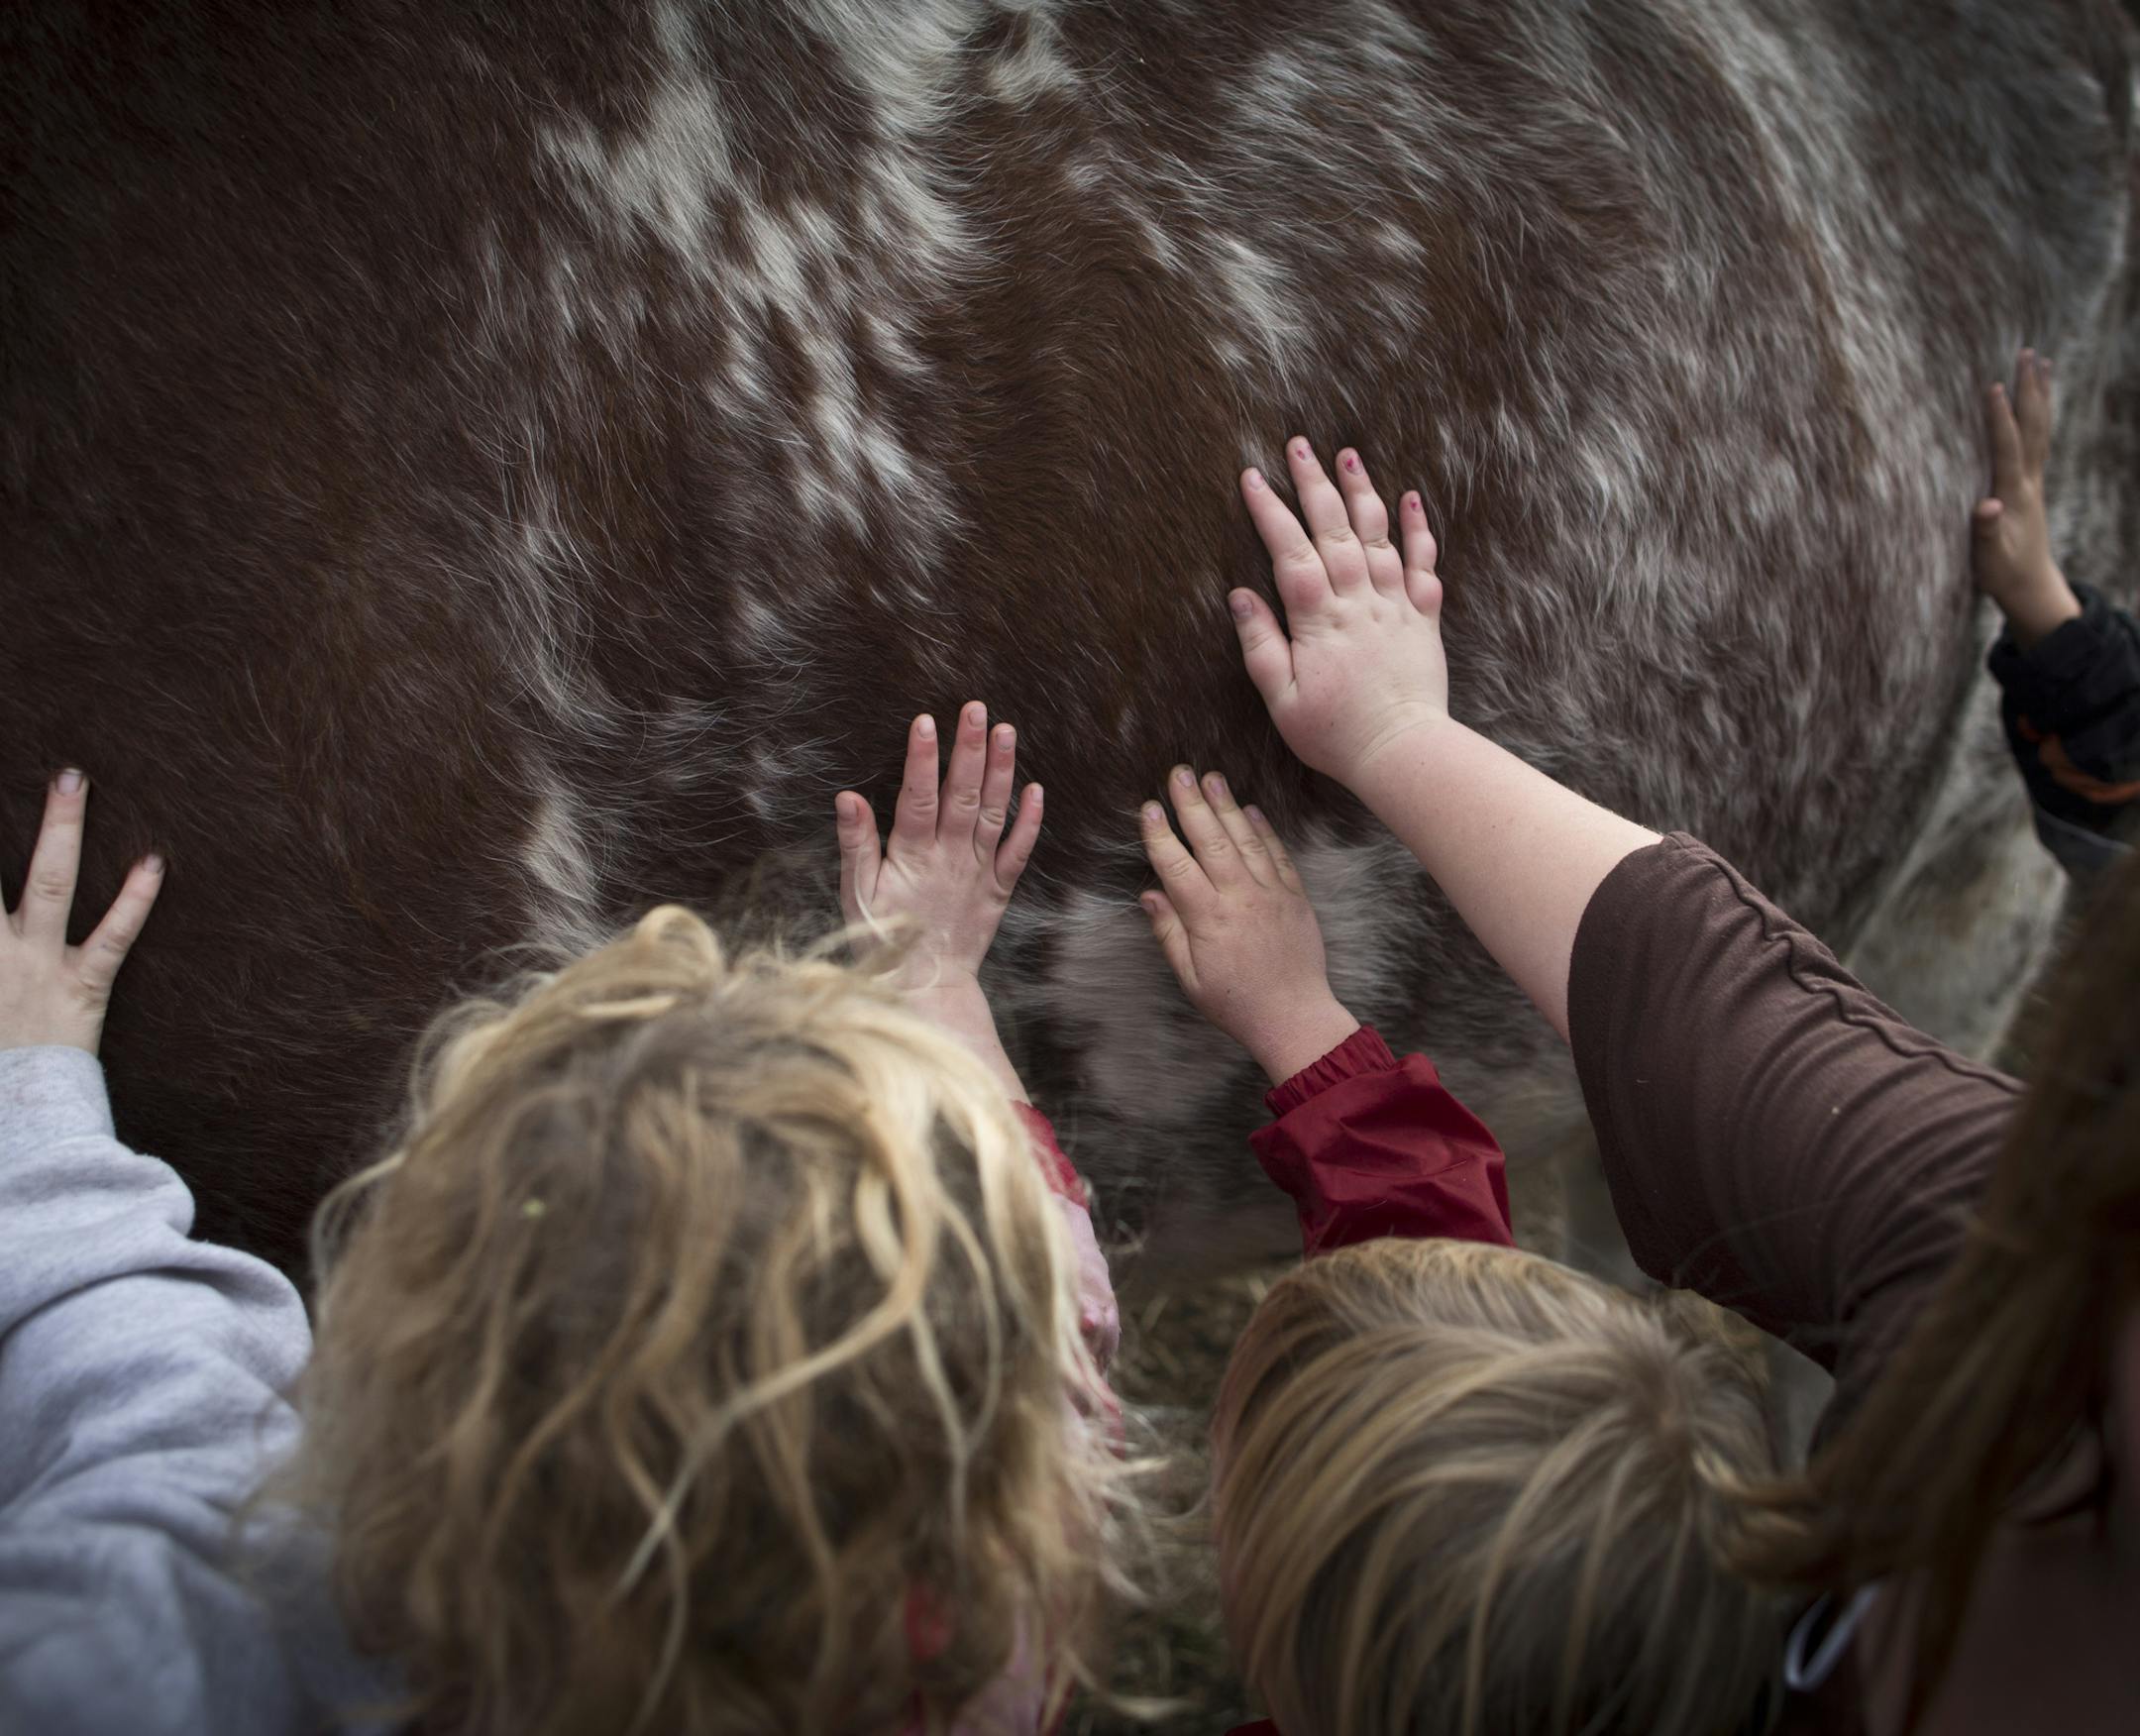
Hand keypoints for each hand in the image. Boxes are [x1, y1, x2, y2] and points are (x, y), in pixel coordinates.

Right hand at [2, 770, 163, 1053]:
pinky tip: (154, 863)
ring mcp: (36, 965)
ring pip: (47, 883)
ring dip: (61, 828)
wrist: (13, 1117)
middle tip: (44, 775)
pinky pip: (113, 938)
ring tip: (72, 779)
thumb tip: (5, 931)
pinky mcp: (82, 987)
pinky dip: (136, 900)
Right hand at [836, 705, 1041, 1099]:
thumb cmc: (882, 939)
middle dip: (969, 749)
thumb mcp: (857, 894)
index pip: (919, 797)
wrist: (924, 988)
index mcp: (911, 856)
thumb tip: (847, 797)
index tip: (925, 722)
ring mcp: (978, 872)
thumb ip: (856, 844)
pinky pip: (1018, 852)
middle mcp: (950, 859)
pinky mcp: (998, 889)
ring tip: (1007, 731)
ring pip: (992, 814)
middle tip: (977, 709)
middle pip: (962, 795)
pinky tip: (1037, 789)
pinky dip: (1029, 822)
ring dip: (1001, 771)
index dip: (922, 759)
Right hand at [1138, 765, 1358, 1084]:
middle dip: (1192, 803)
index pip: (1177, 866)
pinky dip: (1264, 830)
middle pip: (1211, 840)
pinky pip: (1277, 855)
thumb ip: (1170, 933)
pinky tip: (1250, 810)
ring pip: (1245, 840)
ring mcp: (1271, 894)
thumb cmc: (1236, 1003)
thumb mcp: (1190, 978)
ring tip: (1212, 777)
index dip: (1160, 834)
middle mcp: (1240, 898)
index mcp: (1209, 919)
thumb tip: (1150, 895)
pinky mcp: (1294, 897)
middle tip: (1179, 772)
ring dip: (1227, 806)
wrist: (1294, 1016)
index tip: (1148, 808)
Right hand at [1231, 439, 1450, 784]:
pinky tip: (1411, 498)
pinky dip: (1418, 530)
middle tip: (1299, 444)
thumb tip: (1240, 596)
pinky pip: (1423, 565)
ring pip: (1379, 536)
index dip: (1270, 511)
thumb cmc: (1335, 734)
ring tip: (1348, 455)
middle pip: (1334, 529)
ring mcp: (1394, 605)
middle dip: (1314, 483)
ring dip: (1362, 492)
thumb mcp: (1281, 699)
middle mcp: (1358, 602)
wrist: (1402, 752)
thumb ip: (1261, 645)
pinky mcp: (1423, 618)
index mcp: (1318, 620)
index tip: (1252, 477)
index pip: (1290, 552)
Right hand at [1974, 347, 2080, 646]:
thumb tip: (1987, 505)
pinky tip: (2036, 402)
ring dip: (2040, 394)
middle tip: (2026, 354)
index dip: (2000, 417)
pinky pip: (2039, 439)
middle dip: (2029, 389)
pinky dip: (2039, 414)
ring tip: (2039, 363)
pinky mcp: (2032, 486)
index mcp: (2015, 493)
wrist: (2030, 587)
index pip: (2008, 447)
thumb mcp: (1989, 557)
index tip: (1993, 385)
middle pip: (2033, 426)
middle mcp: (2029, 481)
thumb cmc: (2002, 574)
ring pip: (2041, 428)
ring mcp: (2034, 481)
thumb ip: (1987, 530)